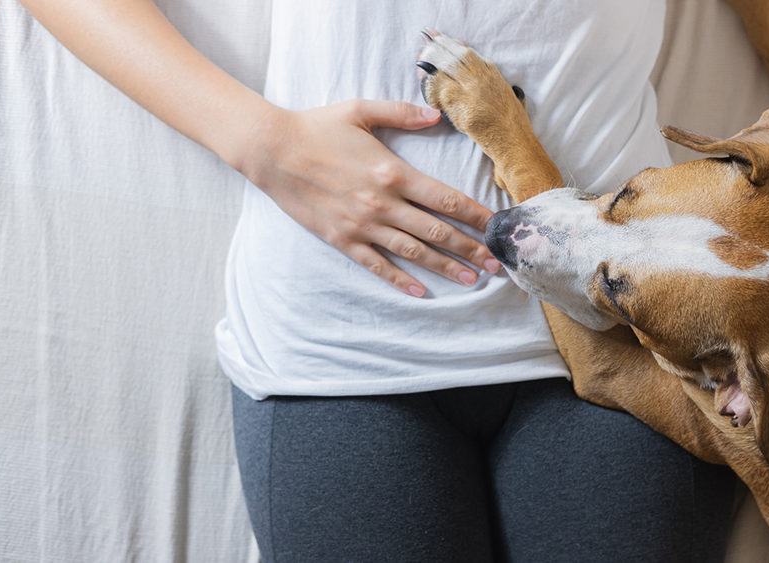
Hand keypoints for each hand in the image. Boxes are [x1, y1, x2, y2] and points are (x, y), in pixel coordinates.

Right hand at [237, 99, 499, 296]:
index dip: (476, 215)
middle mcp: (383, 204)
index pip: (446, 199)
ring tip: (472, 279)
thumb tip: (437, 115)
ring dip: (445, 267)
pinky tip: (422, 292)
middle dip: (471, 248)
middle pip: (438, 231)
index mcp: (393, 173)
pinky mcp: (342, 240)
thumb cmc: (317, 127)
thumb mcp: (361, 110)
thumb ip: (403, 112)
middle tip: (498, 263)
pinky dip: (400, 280)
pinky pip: (377, 265)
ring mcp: (362, 225)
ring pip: (414, 252)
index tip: (498, 228)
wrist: (271, 150)